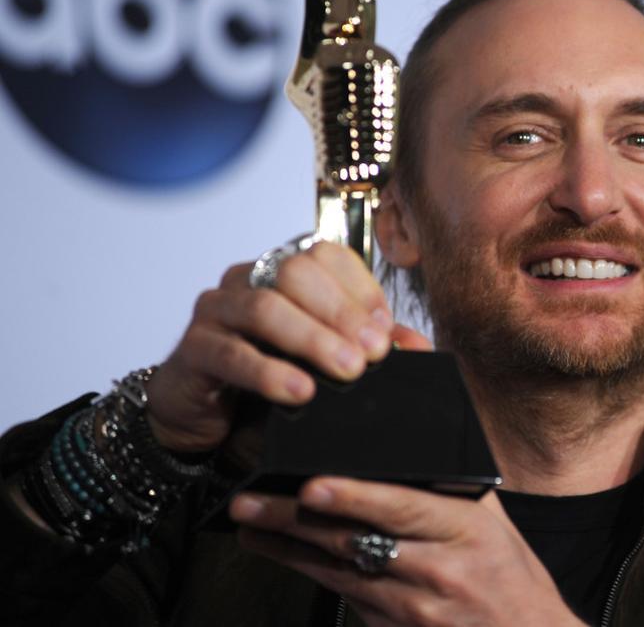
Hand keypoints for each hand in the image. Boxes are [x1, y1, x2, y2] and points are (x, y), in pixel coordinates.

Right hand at [145, 242, 430, 452]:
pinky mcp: (193, 350)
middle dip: (342, 314)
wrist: (206, 420)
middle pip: (296, 274)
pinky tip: (299, 391)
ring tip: (347, 371)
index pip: (326, 256)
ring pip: (265, 308)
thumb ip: (366, 346)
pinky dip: (270, 372)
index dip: (360, 289)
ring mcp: (217, 311)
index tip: (386, 330)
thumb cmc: (267, 379)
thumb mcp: (323, 360)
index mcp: (282, 272)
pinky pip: (231, 354)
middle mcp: (248, 280)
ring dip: (312, 339)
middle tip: (372, 355)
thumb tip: (416, 345)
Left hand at [230, 480, 584, 626]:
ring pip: (337, 573)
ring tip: (248, 525)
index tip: (313, 486)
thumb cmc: (510, 573)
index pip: (402, 509)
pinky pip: (346, 600)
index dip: (355, 497)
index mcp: (465, 530)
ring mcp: (412, 610)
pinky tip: (284, 555)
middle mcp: (436, 571)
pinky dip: (313, 573)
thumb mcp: (493, 519)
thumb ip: (451, 478)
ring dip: (288, 548)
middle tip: (249, 501)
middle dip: (294, 521)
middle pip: (353, 542)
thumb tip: (413, 424)